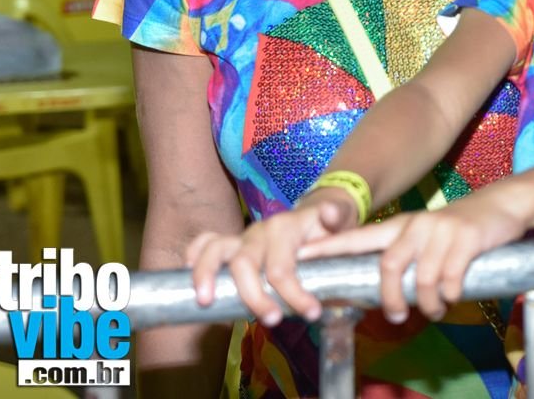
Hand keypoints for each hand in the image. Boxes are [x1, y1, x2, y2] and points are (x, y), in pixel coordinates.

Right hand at [186, 188, 357, 325]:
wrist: (321, 214)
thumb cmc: (331, 226)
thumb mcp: (343, 218)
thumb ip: (338, 215)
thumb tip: (329, 213)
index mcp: (286, 227)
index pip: (282, 266)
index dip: (293, 294)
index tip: (311, 314)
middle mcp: (260, 231)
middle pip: (244, 264)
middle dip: (254, 297)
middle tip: (273, 320)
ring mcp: (243, 236)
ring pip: (216, 251)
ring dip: (207, 276)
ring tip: (207, 303)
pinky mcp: (233, 242)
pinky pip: (206, 242)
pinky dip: (195, 255)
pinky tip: (190, 277)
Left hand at [300, 190, 529, 322]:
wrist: (501, 206)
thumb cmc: (461, 229)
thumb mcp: (427, 235)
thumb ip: (405, 254)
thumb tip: (387, 291)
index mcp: (401, 226)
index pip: (358, 237)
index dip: (329, 248)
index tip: (301, 258)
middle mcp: (416, 225)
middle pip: (387, 266)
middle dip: (389, 299)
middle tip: (394, 317)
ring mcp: (441, 231)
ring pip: (420, 278)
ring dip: (426, 303)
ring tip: (433, 310)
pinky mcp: (465, 239)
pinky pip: (449, 278)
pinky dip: (450, 295)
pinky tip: (454, 296)